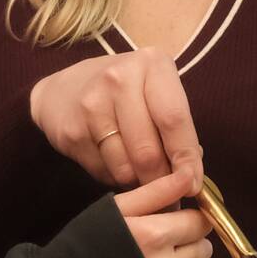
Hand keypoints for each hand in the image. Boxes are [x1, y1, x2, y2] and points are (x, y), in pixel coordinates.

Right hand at [31, 50, 200, 188]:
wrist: (63, 90)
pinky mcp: (72, 132)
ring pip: (125, 168)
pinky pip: (103, 173)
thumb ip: (176, 126)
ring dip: (138, 183)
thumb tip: (190, 177)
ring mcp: (91, 105)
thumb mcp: (156, 92)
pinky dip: (115, 179)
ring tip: (140, 174)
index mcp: (152, 65)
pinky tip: (115, 164)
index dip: (186, 158)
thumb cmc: (124, 93)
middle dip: (162, 181)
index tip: (193, 184)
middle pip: (148, 151)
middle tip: (169, 192)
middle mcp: (119, 80)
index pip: (174, 120)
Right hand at [113, 171, 212, 257]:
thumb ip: (157, 192)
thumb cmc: (88, 242)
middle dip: (188, 241)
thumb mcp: (117, 208)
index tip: (176, 218)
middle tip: (162, 239)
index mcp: (156, 235)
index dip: (190, 217)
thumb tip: (189, 176)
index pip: (201, 222)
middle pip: (204, 249)